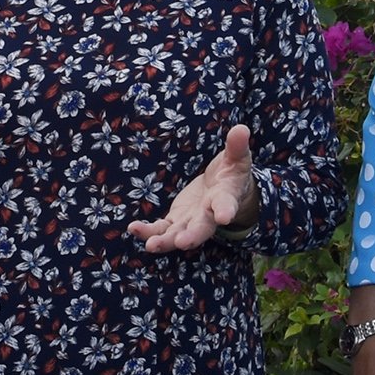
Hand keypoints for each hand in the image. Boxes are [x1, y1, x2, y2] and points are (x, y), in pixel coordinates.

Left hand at [130, 124, 258, 253]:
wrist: (224, 192)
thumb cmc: (232, 173)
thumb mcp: (237, 158)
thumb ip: (237, 147)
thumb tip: (241, 128)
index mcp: (225, 198)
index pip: (226, 204)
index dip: (225, 210)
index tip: (224, 217)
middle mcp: (208, 215)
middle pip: (201, 229)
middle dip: (192, 236)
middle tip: (182, 242)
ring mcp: (191, 221)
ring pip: (178, 235)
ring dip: (164, 241)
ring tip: (151, 245)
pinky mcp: (175, 221)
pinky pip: (161, 229)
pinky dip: (149, 232)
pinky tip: (134, 229)